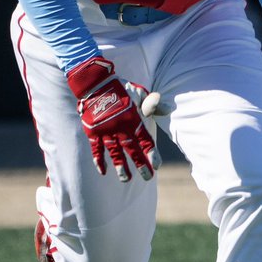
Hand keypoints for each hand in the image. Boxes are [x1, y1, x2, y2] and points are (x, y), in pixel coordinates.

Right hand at [67, 57, 161, 182]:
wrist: (95, 83)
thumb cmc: (121, 88)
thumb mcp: (139, 93)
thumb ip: (153, 103)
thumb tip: (168, 110)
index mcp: (133, 118)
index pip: (145, 140)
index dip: (151, 153)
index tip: (157, 166)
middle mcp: (120, 127)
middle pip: (132, 149)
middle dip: (140, 164)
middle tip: (147, 177)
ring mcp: (105, 130)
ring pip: (114, 152)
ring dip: (120, 167)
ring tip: (126, 179)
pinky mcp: (93, 131)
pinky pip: (96, 149)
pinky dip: (99, 160)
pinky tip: (103, 171)